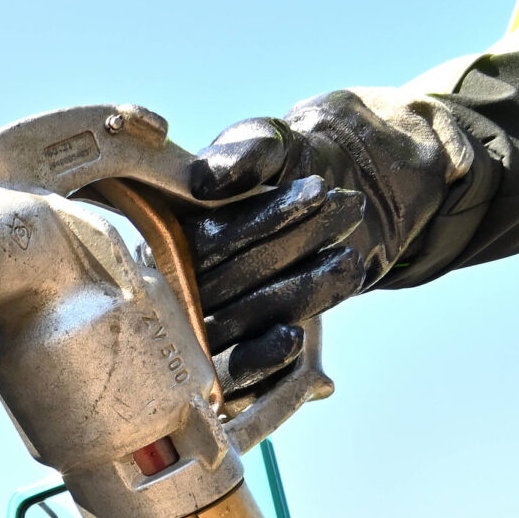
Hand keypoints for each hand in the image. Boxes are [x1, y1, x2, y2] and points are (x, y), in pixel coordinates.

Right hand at [186, 90, 465, 394]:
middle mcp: (175, 284)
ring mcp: (203, 325)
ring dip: (296, 294)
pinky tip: (296, 339)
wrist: (344, 203)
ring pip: (234, 325)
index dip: (257, 223)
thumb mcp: (277, 144)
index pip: (203, 240)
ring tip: (348, 260)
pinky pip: (234, 373)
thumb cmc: (295, 167)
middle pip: (219, 285)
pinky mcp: (234, 358)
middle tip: (348, 209)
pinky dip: (261, 360)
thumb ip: (248, 151)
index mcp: (170, 234)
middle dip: (290, 249)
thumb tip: (208, 181)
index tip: (314, 191)